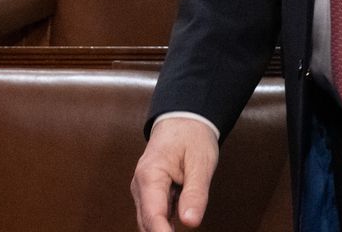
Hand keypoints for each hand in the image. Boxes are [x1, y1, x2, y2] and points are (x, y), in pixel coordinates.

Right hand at [131, 117, 219, 231]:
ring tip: (185, 221)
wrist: (183, 121)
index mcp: (150, 175)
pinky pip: (156, 216)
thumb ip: (195, 193)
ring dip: (164, 229)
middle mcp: (140, 186)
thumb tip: (191, 222)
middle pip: (148, 223)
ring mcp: (143, 191)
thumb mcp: (201, 162)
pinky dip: (166, 224)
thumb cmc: (192, 137)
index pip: (153, 215)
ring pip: (150, 222)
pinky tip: (182, 220)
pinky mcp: (150, 195)